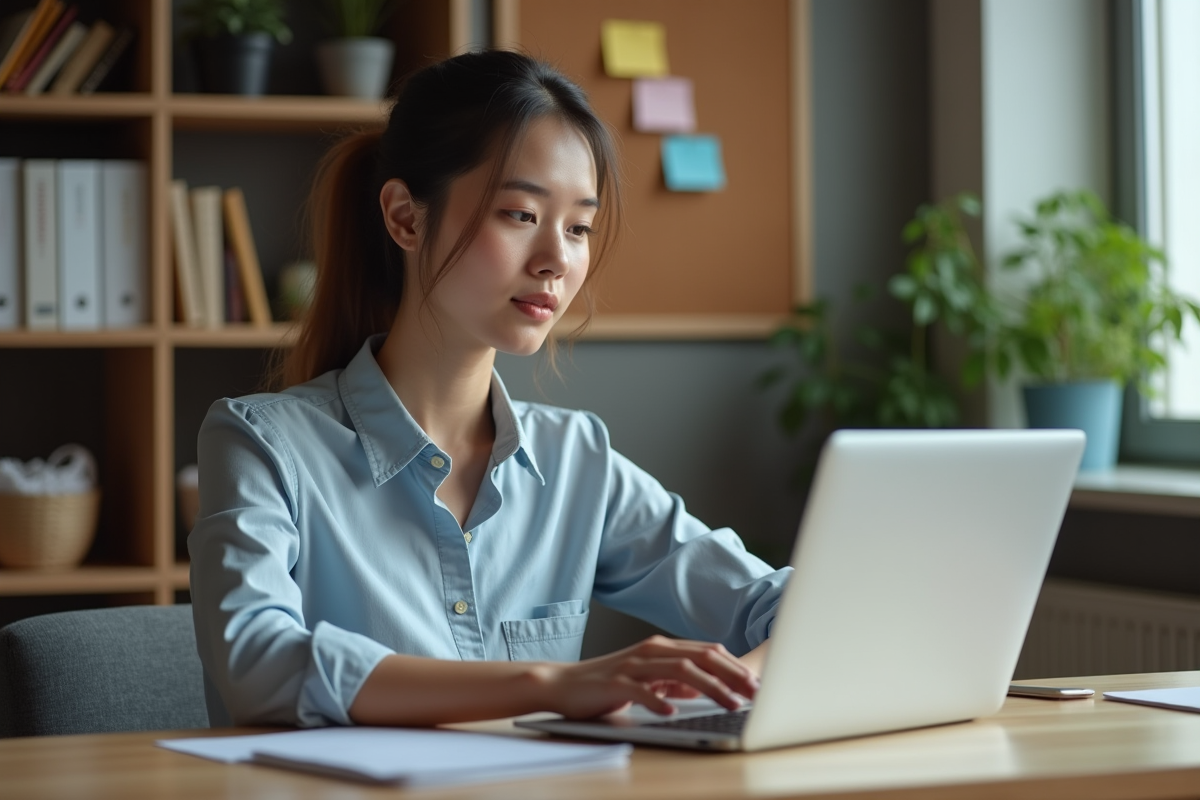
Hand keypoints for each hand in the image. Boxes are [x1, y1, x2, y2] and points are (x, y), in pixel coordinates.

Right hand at [538, 635, 759, 719]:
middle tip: (755, 693)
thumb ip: (674, 680)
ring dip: (710, 688)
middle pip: (701, 657)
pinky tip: (673, 712)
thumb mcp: (647, 680)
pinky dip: (659, 700)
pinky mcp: (616, 682)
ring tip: (730, 704)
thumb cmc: (607, 684)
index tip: (757, 684)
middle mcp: (652, 651)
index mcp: (662, 648)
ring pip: (680, 671)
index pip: (708, 652)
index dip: (736, 667)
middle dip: (733, 675)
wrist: (564, 684)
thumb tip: (704, 689)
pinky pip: (642, 690)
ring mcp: (634, 665)